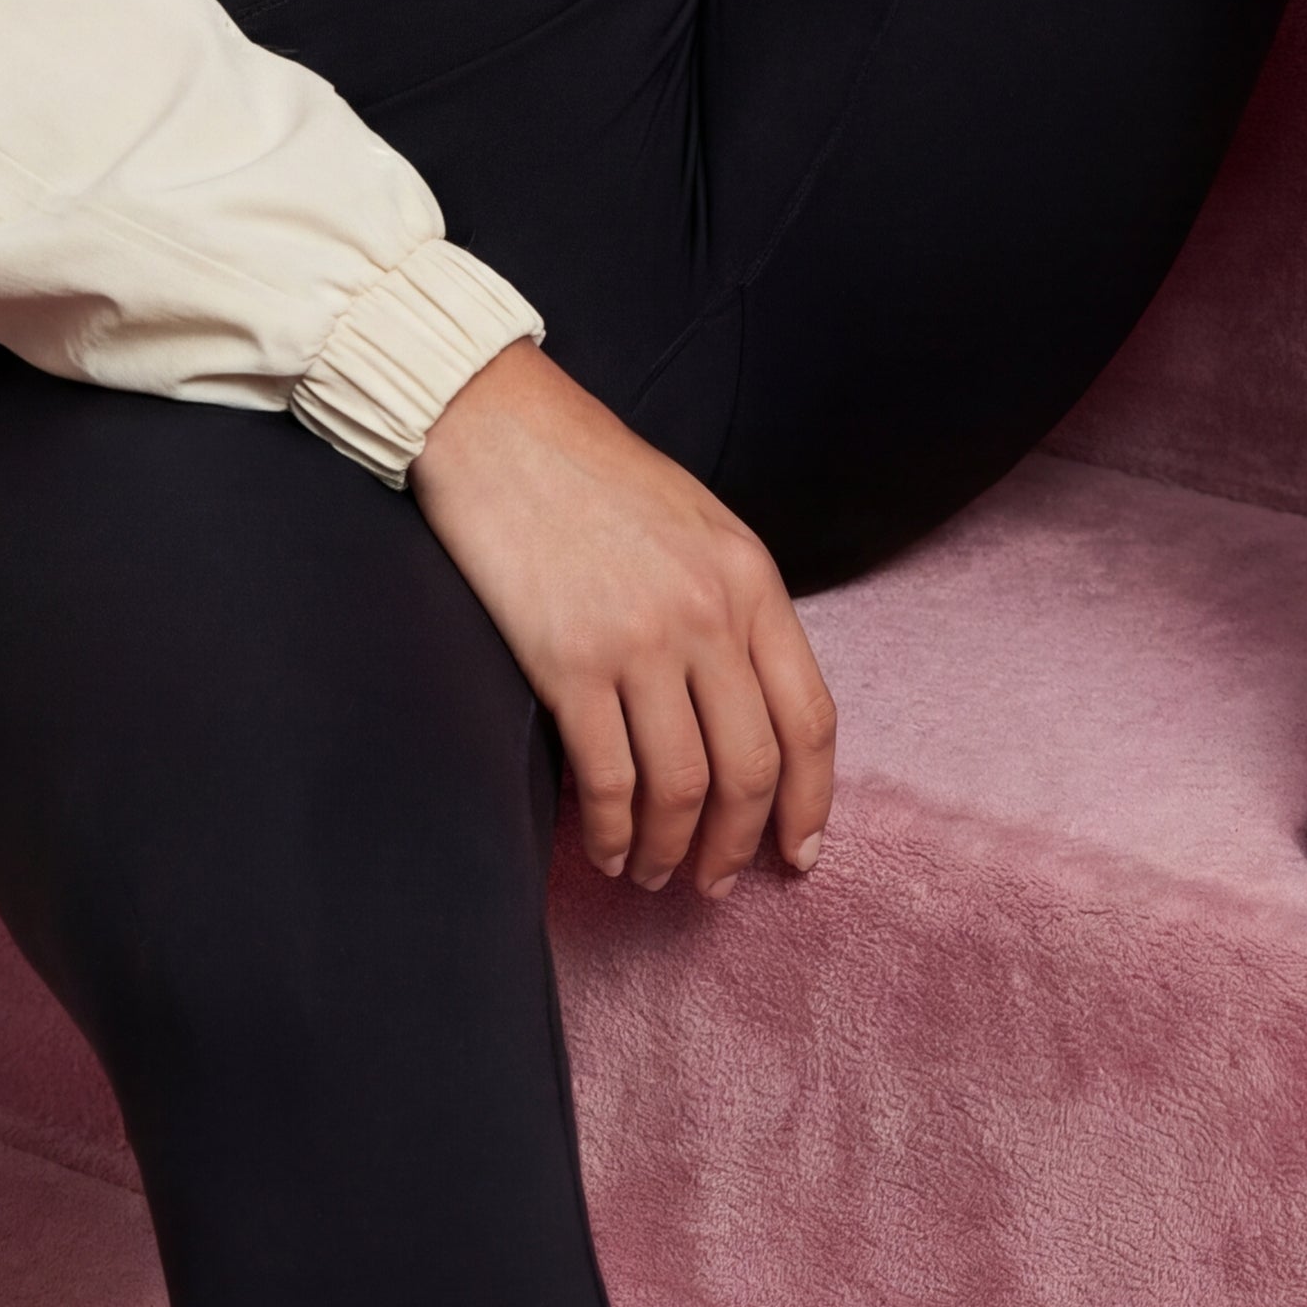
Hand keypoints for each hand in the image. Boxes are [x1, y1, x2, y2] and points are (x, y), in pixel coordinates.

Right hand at [409, 341, 835, 893]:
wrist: (495, 424)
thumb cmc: (590, 472)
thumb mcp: (697, 522)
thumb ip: (731, 605)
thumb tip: (745, 708)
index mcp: (750, 579)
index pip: (810, 719)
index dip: (811, 802)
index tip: (798, 854)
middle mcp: (708, 613)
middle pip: (751, 767)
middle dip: (737, 844)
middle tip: (716, 882)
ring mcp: (640, 640)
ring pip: (681, 787)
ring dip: (670, 851)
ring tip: (654, 874)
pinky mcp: (568, 661)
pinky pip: (609, 780)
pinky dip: (613, 832)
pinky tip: (606, 850)